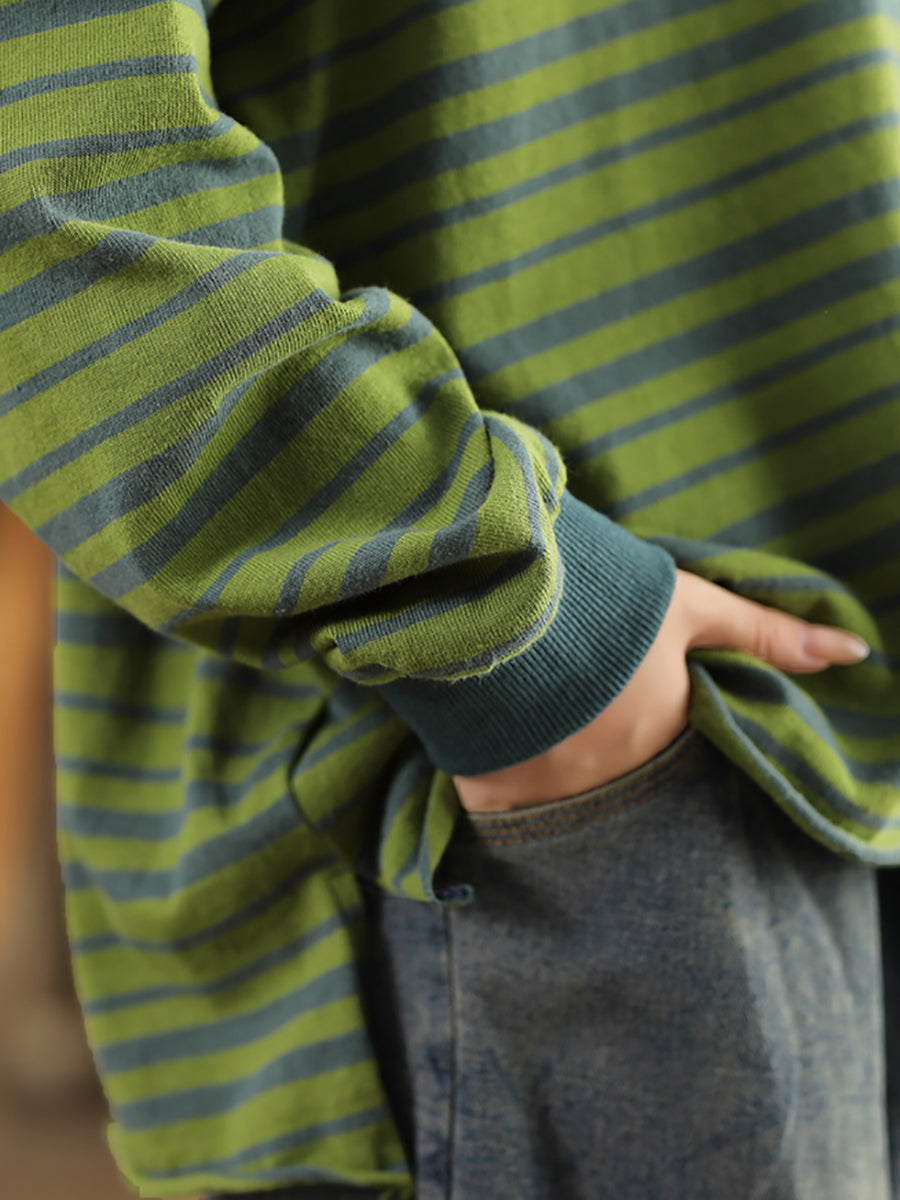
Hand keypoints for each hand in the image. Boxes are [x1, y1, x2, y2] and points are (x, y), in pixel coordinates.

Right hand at [451, 569, 869, 813]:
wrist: (496, 599)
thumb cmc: (606, 599)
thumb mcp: (690, 605)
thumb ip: (767, 635)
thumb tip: (856, 653)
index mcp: (664, 733)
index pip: (679, 758)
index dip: (664, 736)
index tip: (643, 714)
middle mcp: (614, 777)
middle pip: (624, 786)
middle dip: (614, 765)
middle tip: (591, 726)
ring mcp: (550, 792)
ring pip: (566, 804)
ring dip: (561, 779)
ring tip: (543, 739)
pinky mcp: (490, 793)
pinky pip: (505, 817)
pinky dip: (507, 798)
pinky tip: (499, 767)